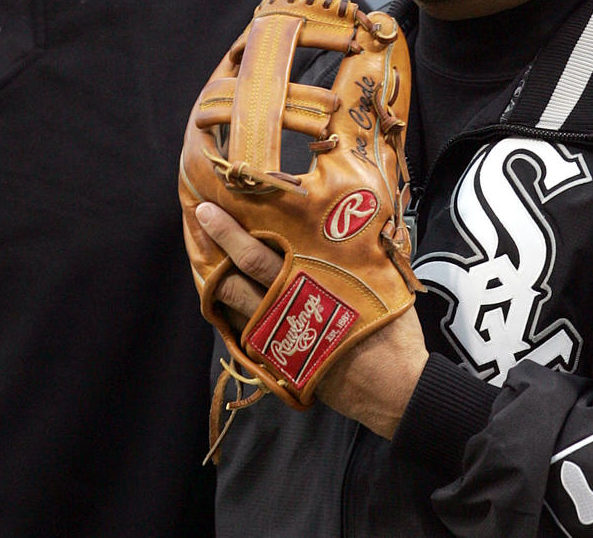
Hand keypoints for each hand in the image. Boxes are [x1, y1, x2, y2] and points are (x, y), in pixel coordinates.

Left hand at [194, 202, 428, 439]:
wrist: (392, 386)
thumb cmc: (391, 332)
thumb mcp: (381, 280)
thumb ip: (354, 254)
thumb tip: (343, 221)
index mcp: (310, 283)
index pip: (257, 255)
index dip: (231, 231)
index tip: (213, 207)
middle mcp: (286, 307)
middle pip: (241, 271)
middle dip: (218, 241)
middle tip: (200, 216)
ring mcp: (277, 335)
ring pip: (234, 301)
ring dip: (215, 276)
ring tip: (203, 252)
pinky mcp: (276, 359)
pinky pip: (242, 330)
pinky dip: (229, 310)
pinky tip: (221, 295)